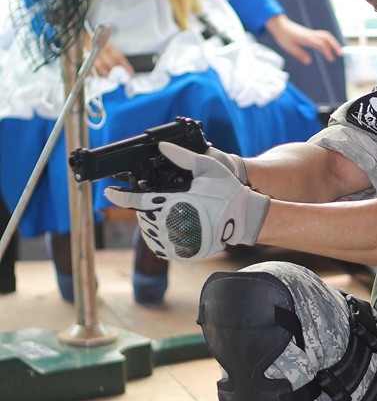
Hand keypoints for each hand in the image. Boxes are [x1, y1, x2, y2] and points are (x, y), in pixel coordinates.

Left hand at [104, 142, 269, 260]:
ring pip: (149, 232)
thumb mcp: (207, 167)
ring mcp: (175, 241)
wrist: (243, 219)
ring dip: (148, 222)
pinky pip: (160, 247)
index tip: (109, 193)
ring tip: (159, 213)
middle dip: (141, 207)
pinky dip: (158, 237)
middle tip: (149, 200)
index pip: (135, 200)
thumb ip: (182, 156)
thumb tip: (161, 147)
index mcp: (172, 201)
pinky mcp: (182, 253)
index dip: (119, 196)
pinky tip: (165, 228)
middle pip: (141, 216)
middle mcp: (170, 223)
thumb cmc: (227, 191)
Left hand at [264, 13, 341, 65]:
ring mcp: (310, 33)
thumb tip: (309, 61)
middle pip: (327, 37)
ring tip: (337, 51)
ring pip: (326, 35)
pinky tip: (328, 47)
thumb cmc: (283, 36)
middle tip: (340, 54)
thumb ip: (299, 54)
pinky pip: (322, 35)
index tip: (331, 59)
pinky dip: (328, 41)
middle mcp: (310, 35)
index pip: (321, 44)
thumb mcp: (289, 47)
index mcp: (306, 38)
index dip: (327, 52)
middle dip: (335, 45)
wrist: (279, 24)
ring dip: (333, 42)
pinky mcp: (309, 33)